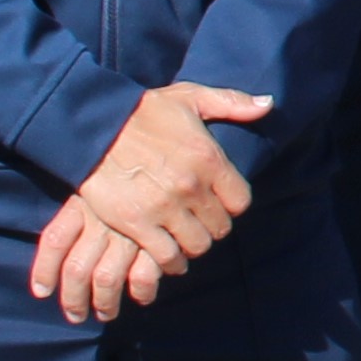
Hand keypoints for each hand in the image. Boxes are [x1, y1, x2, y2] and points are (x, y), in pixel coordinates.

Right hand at [31, 83, 267, 320]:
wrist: (93, 126)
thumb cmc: (143, 111)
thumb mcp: (191, 98)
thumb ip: (233, 103)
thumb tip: (268, 104)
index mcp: (210, 159)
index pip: (240, 201)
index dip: (231, 206)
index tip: (219, 203)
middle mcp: (192, 187)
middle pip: (220, 228)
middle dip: (212, 227)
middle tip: (200, 224)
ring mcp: (164, 207)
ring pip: (196, 245)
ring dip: (193, 246)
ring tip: (184, 240)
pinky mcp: (137, 223)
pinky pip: (165, 256)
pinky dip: (170, 262)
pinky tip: (169, 258)